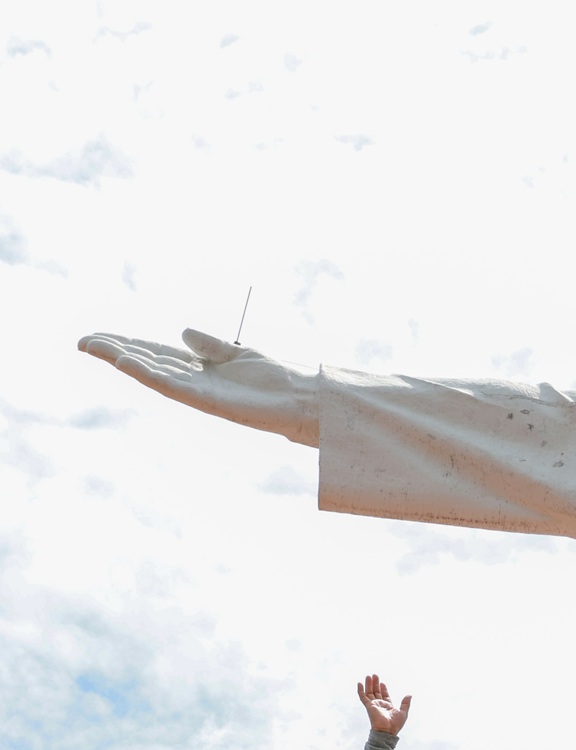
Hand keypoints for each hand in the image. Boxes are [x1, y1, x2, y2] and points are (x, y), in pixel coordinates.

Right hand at [77, 329, 321, 445]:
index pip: (154, 353)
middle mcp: (194, 380)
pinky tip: (127, 363)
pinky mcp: (208, 401)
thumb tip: (182, 331)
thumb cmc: (275, 378)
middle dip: (114, 351)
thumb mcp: (238, 353)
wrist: (302, 398)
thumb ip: (210, 344)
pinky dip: (148, 374)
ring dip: (122, 360)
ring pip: (151, 374)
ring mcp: (198, 392)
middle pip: (146, 362)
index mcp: (199, 367)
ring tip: (95, 347)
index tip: (98, 336)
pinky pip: (171, 386)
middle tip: (82, 341)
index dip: (127, 343)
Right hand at [357, 674, 411, 735]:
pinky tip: (359, 683)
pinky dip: (360, 690)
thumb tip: (409, 695)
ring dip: (369, 684)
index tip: (382, 682)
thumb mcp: (403, 712)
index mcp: (388, 706)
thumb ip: (405, 703)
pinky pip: (362, 697)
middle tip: (375, 675)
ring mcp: (373, 705)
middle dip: (375, 683)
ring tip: (369, 676)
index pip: (384, 695)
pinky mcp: (369, 706)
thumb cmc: (395, 724)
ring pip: (369, 692)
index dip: (383, 689)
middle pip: (376, 692)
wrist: (387, 731)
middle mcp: (380, 705)